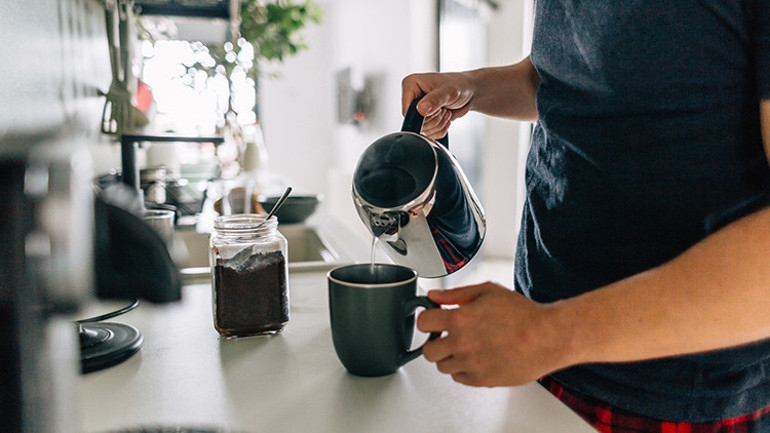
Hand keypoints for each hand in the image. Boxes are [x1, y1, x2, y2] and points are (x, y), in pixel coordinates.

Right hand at [401, 72, 474, 139]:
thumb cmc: (459, 85)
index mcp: (411, 85)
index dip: (422, 115)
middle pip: (415, 122)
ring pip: (423, 129)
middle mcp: (412, 97)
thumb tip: (421, 110)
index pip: (407, 110)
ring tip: (446, 111)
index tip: (436, 108)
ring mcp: (418, 109)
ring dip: (439, 124)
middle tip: (444, 108)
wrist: (469, 91)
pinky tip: (446, 117)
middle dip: (434, 119)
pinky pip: (429, 134)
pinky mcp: (425, 119)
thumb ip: (434, 100)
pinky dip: (441, 129)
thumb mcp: (448, 91)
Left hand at [417, 282, 572, 386]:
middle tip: (447, 337)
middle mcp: (462, 344)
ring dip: (450, 357)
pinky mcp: (482, 380)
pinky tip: (477, 358)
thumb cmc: (523, 314)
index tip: (433, 320)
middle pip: (428, 351)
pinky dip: (464, 369)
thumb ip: (456, 294)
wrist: (547, 337)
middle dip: (435, 342)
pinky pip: (459, 378)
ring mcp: (471, 364)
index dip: (427, 319)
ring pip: (443, 366)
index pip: (423, 323)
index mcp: (460, 319)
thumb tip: (434, 297)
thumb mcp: (488, 292)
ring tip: (467, 347)